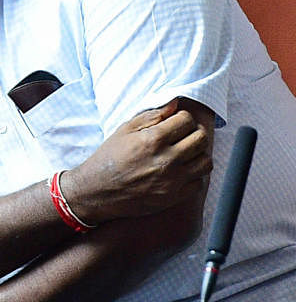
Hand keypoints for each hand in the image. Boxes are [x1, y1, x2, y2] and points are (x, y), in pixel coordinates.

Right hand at [65, 98, 212, 223]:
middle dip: (194, 133)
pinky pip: (198, 182)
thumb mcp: (124, 131)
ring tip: (184, 154)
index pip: (187, 120)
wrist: (96, 192)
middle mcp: (166, 160)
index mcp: (153, 140)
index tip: (176, 123)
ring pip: (205, 161)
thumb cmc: (108, 159)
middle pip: (201, 138)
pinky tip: (179, 171)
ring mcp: (172, 180)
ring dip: (197, 154)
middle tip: (183, 136)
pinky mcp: (173, 197)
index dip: (182, 118)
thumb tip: (174, 104)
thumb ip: (151, 116)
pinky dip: (192, 175)